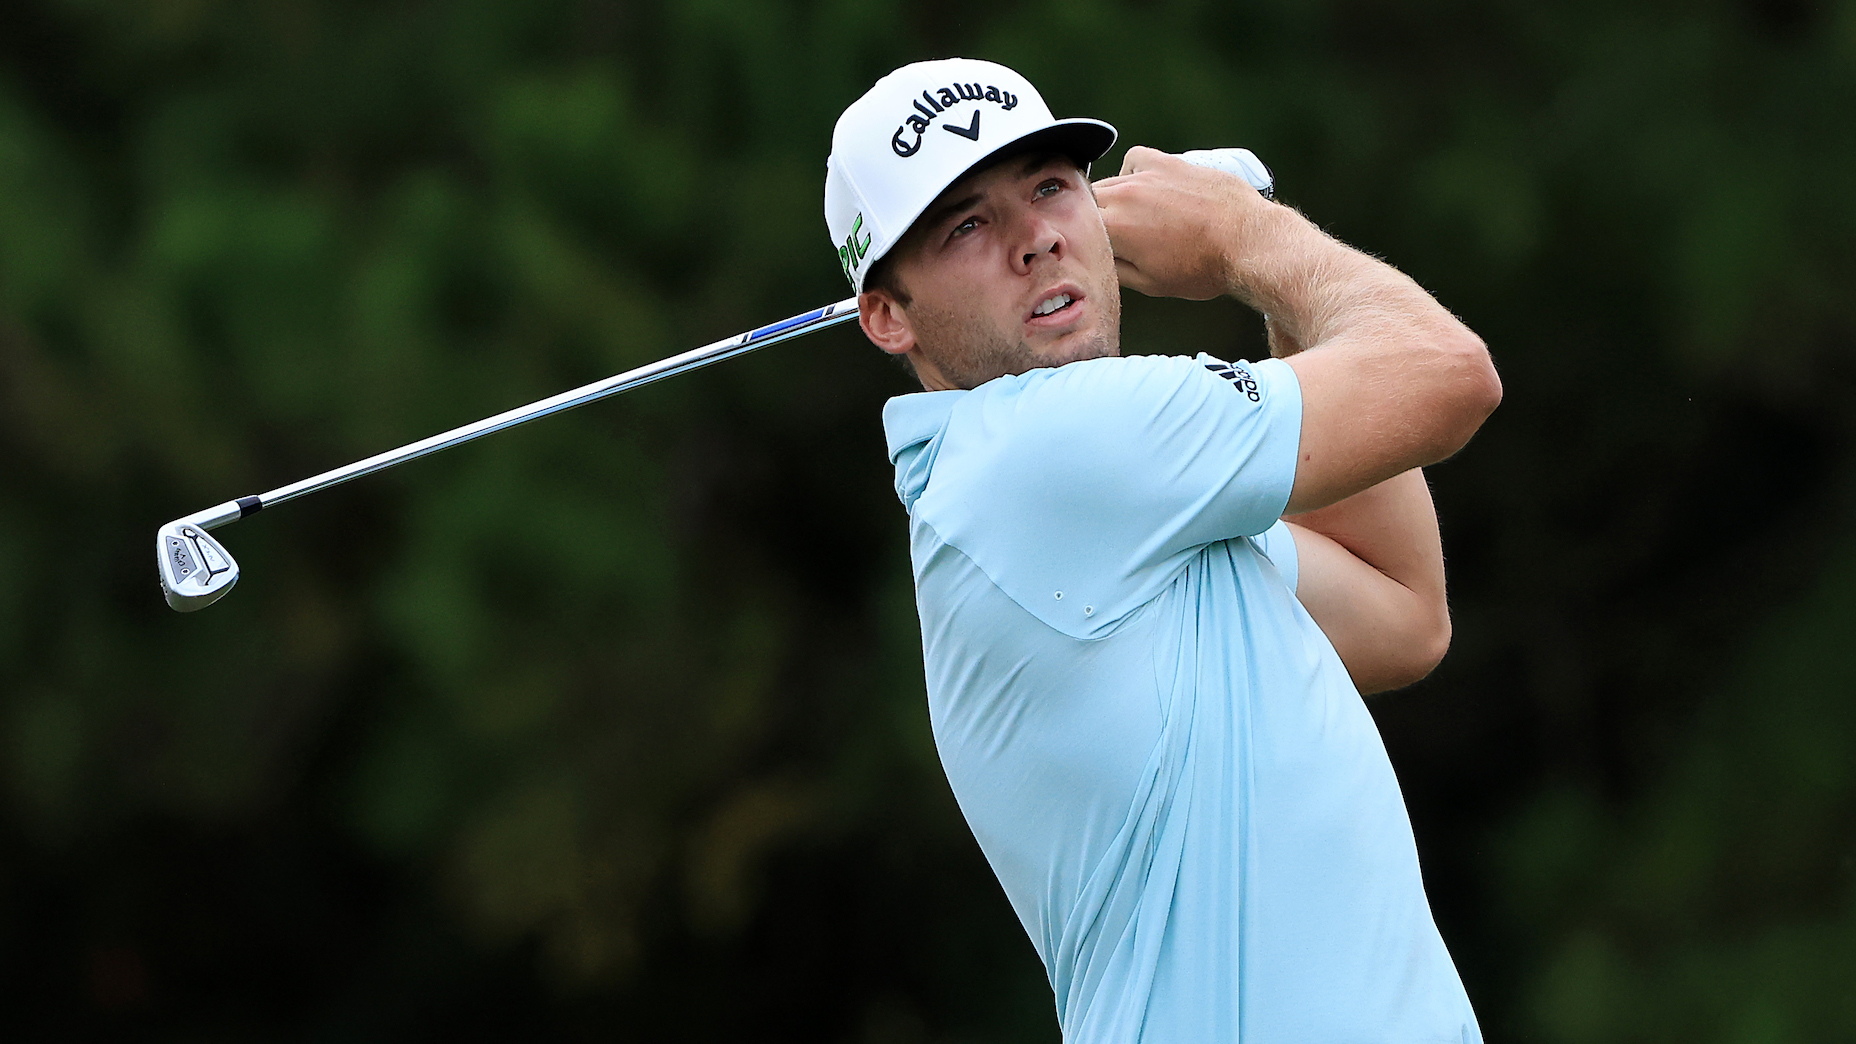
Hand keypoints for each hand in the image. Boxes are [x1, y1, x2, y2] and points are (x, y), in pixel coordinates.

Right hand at [1093, 145, 1272, 299]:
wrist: (1247, 241)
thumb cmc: (1204, 268)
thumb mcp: (1151, 284)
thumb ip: (1115, 269)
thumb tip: (1097, 261)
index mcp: (1114, 231)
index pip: (1075, 230)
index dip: (1078, 242)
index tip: (1087, 251)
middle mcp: (1123, 197)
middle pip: (1086, 205)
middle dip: (1093, 222)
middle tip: (1111, 239)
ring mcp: (1145, 176)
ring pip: (1109, 183)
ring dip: (1112, 201)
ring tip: (1132, 219)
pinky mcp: (1168, 163)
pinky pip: (1135, 159)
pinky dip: (1132, 171)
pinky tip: (1145, 187)